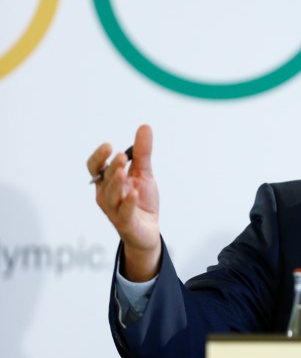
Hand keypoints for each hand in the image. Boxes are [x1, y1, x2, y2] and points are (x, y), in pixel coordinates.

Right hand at [88, 124, 160, 280]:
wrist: (148, 230)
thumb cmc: (141, 201)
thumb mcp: (144, 174)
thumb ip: (142, 153)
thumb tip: (145, 127)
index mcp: (106, 182)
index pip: (94, 167)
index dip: (99, 157)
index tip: (108, 146)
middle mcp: (106, 195)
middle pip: (104, 179)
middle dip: (111, 167)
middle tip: (121, 155)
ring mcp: (114, 210)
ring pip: (110, 195)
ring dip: (116, 182)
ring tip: (124, 171)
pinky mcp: (125, 223)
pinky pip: (123, 212)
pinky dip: (128, 202)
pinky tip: (134, 192)